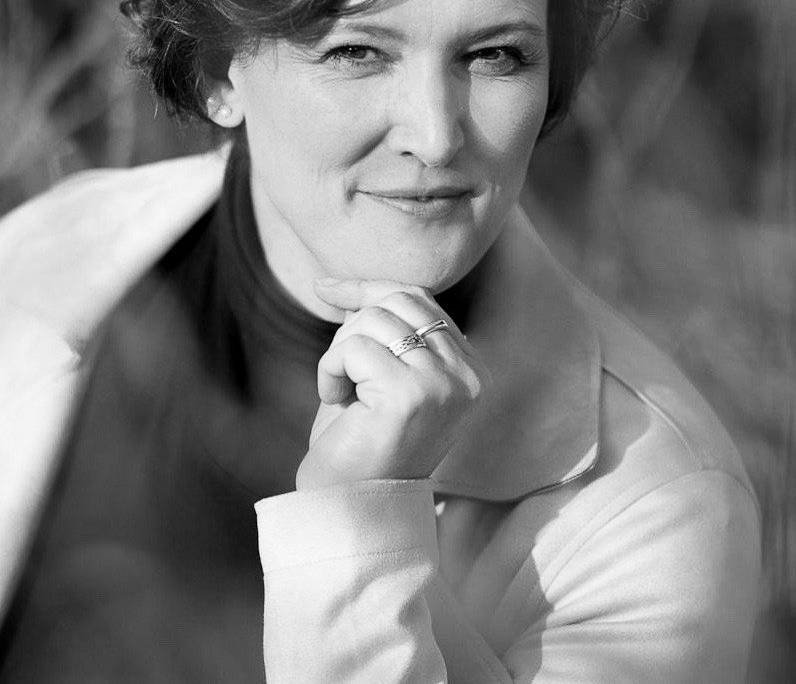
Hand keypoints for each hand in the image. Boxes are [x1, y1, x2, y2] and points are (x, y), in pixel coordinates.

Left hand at [294, 279, 488, 490]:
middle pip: (398, 302)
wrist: (348, 508)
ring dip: (339, 353)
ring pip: (373, 321)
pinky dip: (330, 369)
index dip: (369, 289)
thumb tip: (348, 286)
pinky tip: (337, 402)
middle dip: (353, 326)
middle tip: (341, 372)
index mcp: (471, 370)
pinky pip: (354, 348)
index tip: (324, 287)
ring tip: (340, 393)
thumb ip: (380, 329)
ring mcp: (444, 385)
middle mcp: (468, 376)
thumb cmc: (359, 442)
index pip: (420, 299)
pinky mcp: (411, 395)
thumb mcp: (377, 374)